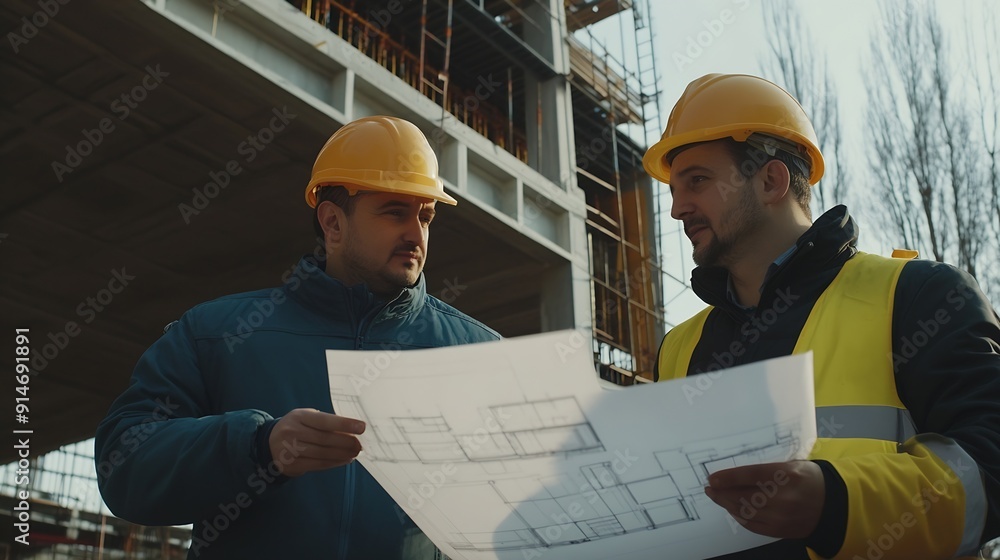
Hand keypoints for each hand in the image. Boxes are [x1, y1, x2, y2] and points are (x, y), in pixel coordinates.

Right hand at [268, 408, 364, 476]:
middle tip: (360, 445)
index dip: (344, 424)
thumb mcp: (306, 418)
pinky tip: (344, 460)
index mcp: (299, 416)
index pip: (324, 421)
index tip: (361, 427)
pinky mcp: (292, 465)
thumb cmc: (296, 427)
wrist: (269, 444)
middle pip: (325, 439)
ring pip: (322, 454)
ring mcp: (290, 450)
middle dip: (346, 443)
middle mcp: (292, 432)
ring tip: (355, 453)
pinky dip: (334, 463)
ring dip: (342, 454)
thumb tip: (352, 431)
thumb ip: (325, 422)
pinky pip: (317, 465)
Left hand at [704, 460, 824, 538]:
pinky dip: (739, 516)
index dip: (728, 478)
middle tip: (710, 488)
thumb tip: (736, 473)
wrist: (833, 505)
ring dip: (727, 504)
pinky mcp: (780, 530)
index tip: (712, 478)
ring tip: (717, 496)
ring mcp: (781, 516)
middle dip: (722, 492)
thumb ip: (767, 468)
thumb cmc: (809, 479)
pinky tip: (732, 509)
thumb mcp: (792, 465)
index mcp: (787, 475)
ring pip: (745, 511)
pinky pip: (752, 525)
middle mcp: (783, 497)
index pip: (750, 475)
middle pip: (744, 496)